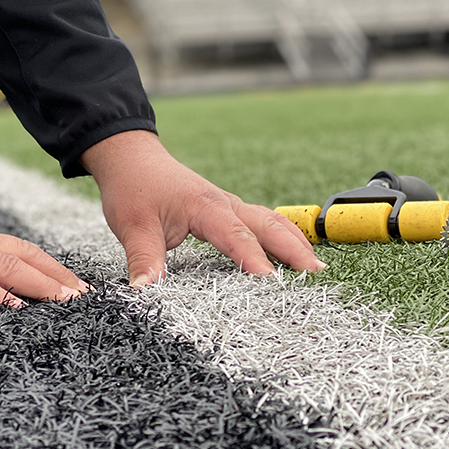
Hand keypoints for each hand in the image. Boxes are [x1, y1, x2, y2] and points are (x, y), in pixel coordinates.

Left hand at [80, 130, 326, 286]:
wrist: (132, 158)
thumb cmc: (133, 188)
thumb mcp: (132, 225)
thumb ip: (143, 258)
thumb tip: (145, 291)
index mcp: (204, 206)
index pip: (235, 235)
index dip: (253, 259)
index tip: (271, 282)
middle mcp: (224, 203)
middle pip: (267, 225)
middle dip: (294, 249)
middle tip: (317, 275)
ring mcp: (228, 205)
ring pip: (270, 221)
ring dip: (294, 241)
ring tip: (316, 268)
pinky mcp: (226, 210)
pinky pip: (261, 221)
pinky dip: (281, 236)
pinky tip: (292, 251)